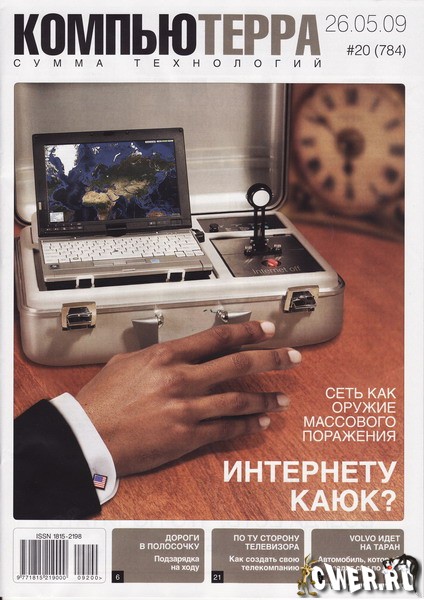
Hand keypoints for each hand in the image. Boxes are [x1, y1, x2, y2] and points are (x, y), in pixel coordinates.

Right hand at [77, 321, 300, 476]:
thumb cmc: (102, 400)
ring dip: (266, 398)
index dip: (248, 333)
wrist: (88, 436)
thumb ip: (155, 355)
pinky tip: (261, 424)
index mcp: (167, 356)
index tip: (267, 331)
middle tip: (292, 358)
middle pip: (239, 365)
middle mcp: (183, 379)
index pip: (218, 338)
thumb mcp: (126, 363)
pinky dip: (247, 426)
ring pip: (239, 400)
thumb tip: (173, 352)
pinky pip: (226, 430)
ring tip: (283, 398)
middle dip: (271, 360)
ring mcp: (188, 408)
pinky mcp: (187, 436)